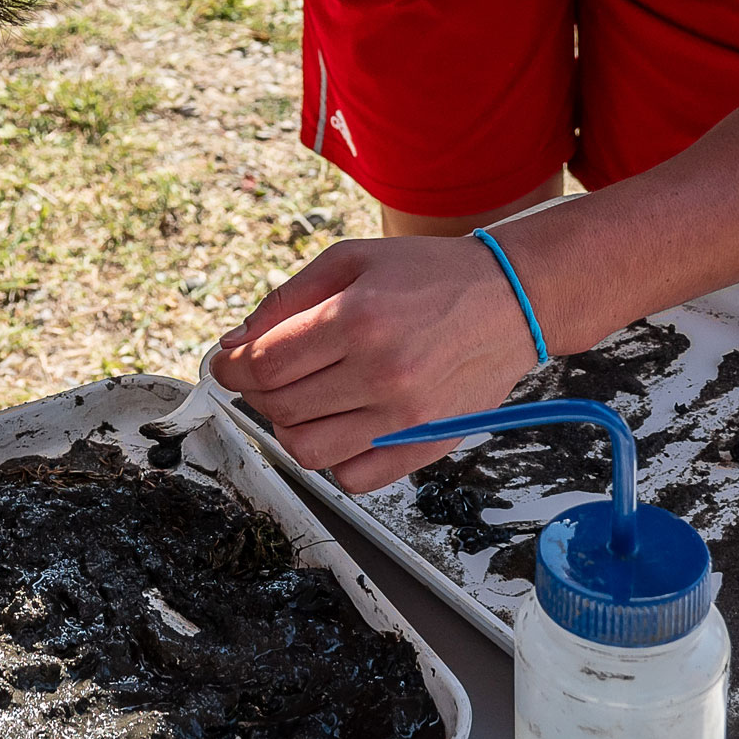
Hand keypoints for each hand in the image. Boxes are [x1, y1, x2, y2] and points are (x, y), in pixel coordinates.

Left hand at [211, 235, 544, 491]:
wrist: (511, 300)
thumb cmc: (430, 275)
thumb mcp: (350, 260)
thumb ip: (284, 301)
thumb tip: (234, 343)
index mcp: (357, 319)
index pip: (263, 364)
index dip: (231, 367)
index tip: (226, 365)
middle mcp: (381, 374)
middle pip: (279, 407)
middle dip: (258, 391)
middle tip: (269, 374)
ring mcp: (405, 417)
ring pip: (307, 450)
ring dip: (291, 427)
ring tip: (305, 399)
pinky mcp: (425, 445)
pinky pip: (353, 477)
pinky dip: (335, 458)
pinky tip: (343, 423)